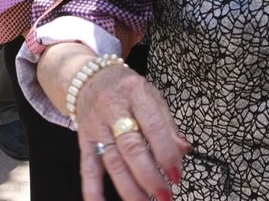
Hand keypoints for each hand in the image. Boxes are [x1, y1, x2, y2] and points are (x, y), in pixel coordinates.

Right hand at [74, 64, 189, 200]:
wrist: (89, 79)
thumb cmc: (125, 89)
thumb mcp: (151, 96)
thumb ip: (167, 124)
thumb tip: (183, 150)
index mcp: (135, 93)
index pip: (153, 126)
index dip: (166, 153)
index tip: (177, 175)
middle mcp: (113, 110)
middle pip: (131, 147)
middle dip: (149, 176)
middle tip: (165, 195)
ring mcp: (96, 127)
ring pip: (112, 161)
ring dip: (129, 188)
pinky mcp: (84, 141)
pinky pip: (87, 167)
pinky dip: (92, 189)